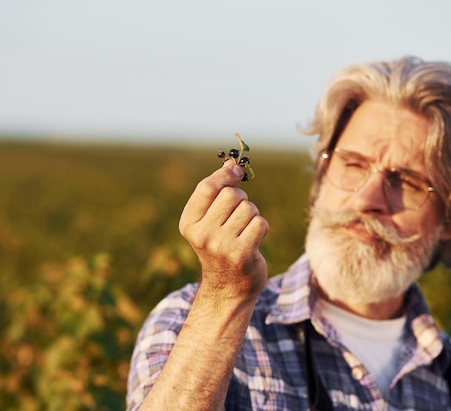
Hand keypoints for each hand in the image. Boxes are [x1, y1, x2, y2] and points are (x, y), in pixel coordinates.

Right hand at [179, 159, 268, 299]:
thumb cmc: (221, 246)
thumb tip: (233, 162)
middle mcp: (202, 234)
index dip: (225, 174)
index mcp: (189, 223)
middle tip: (238, 217)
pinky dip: (261, 228)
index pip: (207, 187)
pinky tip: (253, 241)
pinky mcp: (242, 254)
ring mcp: (221, 245)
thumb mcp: (211, 219)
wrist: (227, 288)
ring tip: (244, 232)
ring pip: (249, 208)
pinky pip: (260, 223)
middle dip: (241, 200)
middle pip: (232, 195)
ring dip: (252, 216)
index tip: (235, 171)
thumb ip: (219, 191)